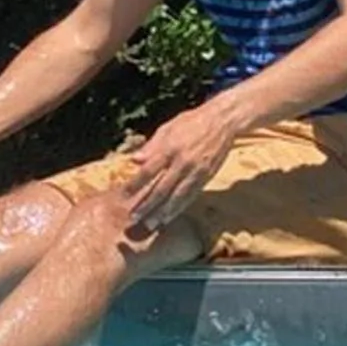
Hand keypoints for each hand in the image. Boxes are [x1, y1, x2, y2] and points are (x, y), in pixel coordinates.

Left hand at [126, 100, 237, 235]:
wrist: (222, 122)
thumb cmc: (191, 122)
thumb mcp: (168, 128)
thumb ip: (151, 146)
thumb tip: (135, 160)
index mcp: (170, 148)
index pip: (148, 170)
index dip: (135, 184)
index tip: (124, 195)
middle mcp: (182, 162)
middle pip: (161, 188)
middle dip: (147, 205)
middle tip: (134, 218)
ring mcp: (195, 171)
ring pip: (176, 197)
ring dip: (162, 212)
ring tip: (151, 224)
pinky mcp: (206, 177)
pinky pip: (190, 196)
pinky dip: (179, 208)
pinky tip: (169, 217)